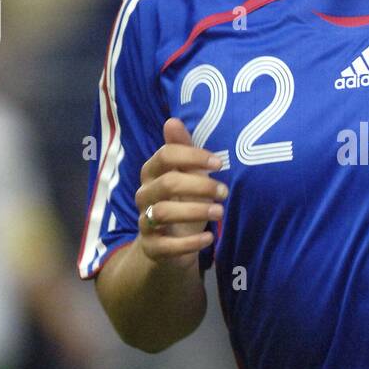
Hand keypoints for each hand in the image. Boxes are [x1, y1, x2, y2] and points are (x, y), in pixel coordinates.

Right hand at [135, 117, 228, 267]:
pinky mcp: (151, 247)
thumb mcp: (186, 177)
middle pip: (168, 183)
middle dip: (200, 186)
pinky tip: (208, 238)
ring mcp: (145, 221)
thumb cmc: (182, 203)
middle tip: (224, 192)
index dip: (192, 156)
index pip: (165, 155)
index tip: (218, 163)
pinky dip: (189, 243)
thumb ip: (182, 152)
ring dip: (195, 211)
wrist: (169, 246)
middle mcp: (144, 195)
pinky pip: (166, 245)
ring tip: (219, 212)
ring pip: (164, 212)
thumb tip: (172, 120)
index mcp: (152, 172)